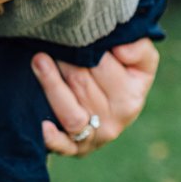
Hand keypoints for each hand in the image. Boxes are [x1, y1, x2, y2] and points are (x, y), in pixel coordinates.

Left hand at [34, 38, 158, 156]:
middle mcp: (114, 121)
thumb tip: (121, 49)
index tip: (74, 32)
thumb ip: (140, 49)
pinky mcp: (74, 149)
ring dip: (52, 85)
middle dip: (64, 60)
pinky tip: (42, 124)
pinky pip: (63, 146)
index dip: (87, 47)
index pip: (104, 67)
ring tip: (39, 60)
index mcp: (131, 98)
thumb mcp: (141, 62)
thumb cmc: (123, 77)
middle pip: (82, 85)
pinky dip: (53, 139)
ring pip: (70, 113)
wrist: (112, 109)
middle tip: (50, 40)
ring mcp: (94, 137)